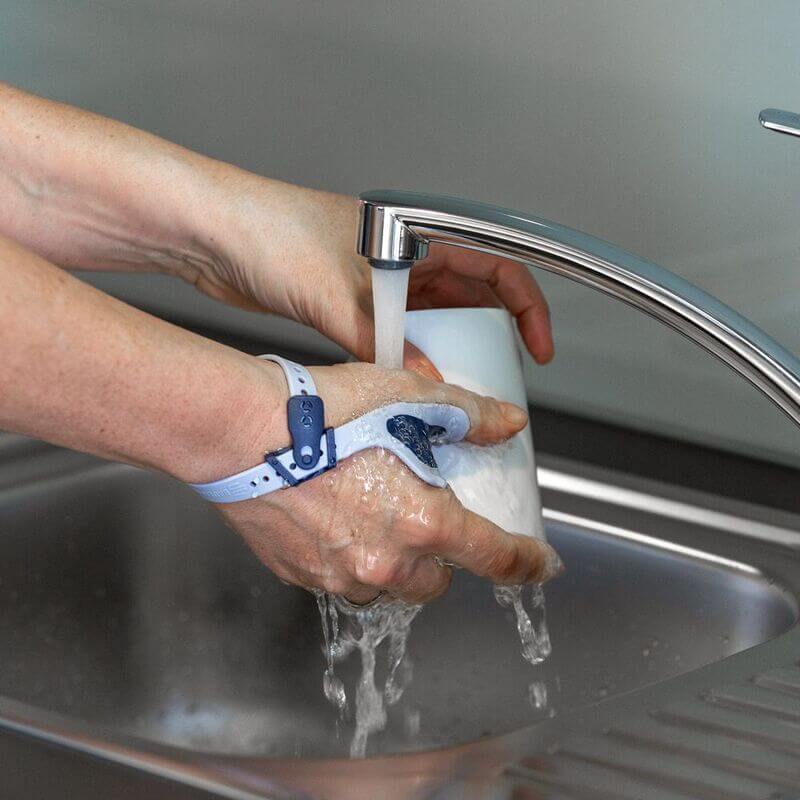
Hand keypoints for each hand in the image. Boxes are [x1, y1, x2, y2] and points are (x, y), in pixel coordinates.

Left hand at [190, 183, 553, 377]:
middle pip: (469, 298)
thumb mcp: (336, 295)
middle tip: (495, 377)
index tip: (537, 346)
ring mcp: (379, 279)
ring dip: (445, 352)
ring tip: (455, 387)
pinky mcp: (354, 301)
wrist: (213, 234)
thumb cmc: (269, 231)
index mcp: (416, 233)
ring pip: (433, 321)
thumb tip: (424, 383)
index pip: (495, 264)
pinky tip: (408, 379)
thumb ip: (383, 343)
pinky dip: (408, 356)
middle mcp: (404, 255)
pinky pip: (397, 333)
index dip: (525, 306)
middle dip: (488, 337)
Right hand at [215, 362, 562, 603]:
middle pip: (437, 583)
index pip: (495, 556)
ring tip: (376, 516)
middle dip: (444, 560)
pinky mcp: (300, 575)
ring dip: (395, 564)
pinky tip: (334, 518)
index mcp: (422, 522)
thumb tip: (507, 424)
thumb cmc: (320, 412)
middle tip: (429, 519)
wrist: (238, 431)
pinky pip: (340, 581)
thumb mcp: (407, 397)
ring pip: (388, 587)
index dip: (527, 562)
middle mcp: (384, 560)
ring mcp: (339, 574)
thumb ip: (467, 415)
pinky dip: (350, 560)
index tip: (540, 564)